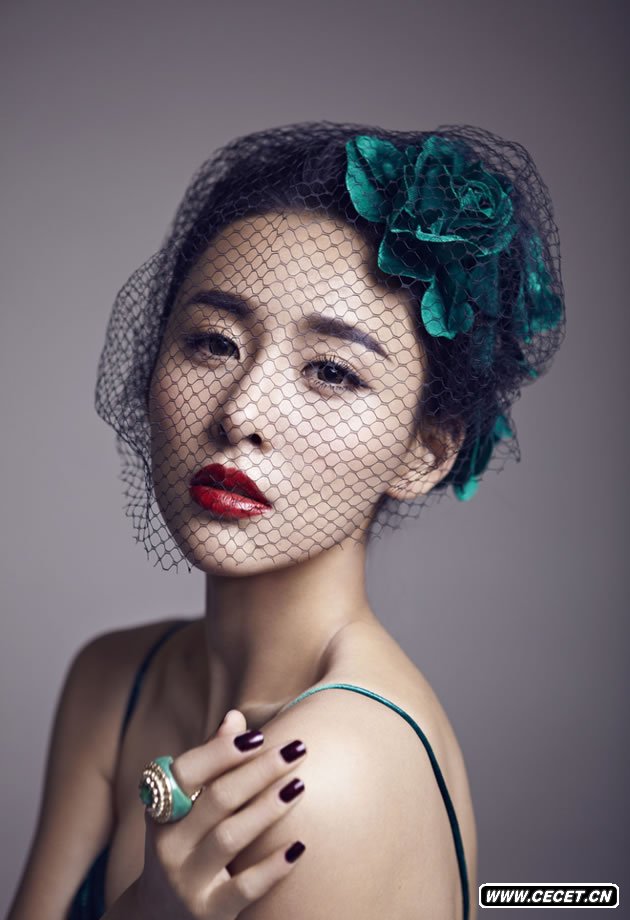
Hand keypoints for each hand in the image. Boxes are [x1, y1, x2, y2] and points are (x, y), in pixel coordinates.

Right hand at [134, 710, 306, 918]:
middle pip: (217, 799)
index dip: (222, 751)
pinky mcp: (207, 913)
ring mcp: (185, 881)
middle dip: (259, 770)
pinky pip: (244, 888)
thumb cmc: (185, 845)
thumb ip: (209, 764)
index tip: (260, 735)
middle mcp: (168, 845)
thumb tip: (235, 717)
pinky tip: (300, 845)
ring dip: (267, 808)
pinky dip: (273, 866)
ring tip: (300, 785)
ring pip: (230, 837)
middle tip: (296, 749)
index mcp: (161, 811)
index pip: (187, 771)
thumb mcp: (186, 809)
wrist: (158, 917)